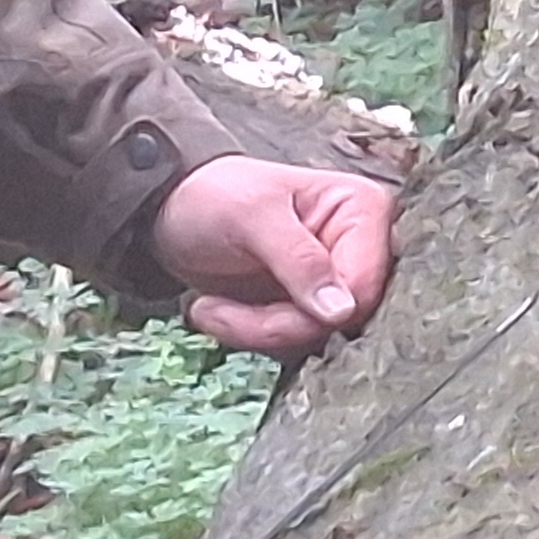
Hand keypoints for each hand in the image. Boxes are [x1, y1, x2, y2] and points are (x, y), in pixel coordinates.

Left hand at [148, 154, 399, 356]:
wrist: (174, 211)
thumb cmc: (215, 195)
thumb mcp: (252, 216)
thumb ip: (300, 260)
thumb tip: (342, 311)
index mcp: (364, 209)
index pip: (364, 286)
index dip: (315, 312)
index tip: (261, 309)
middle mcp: (362, 246)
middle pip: (344, 319)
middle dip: (279, 325)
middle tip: (221, 312)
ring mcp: (336, 280)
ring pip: (316, 337)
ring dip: (257, 332)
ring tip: (212, 307)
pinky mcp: (310, 307)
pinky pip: (295, 343)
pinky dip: (253, 337)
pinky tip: (221, 313)